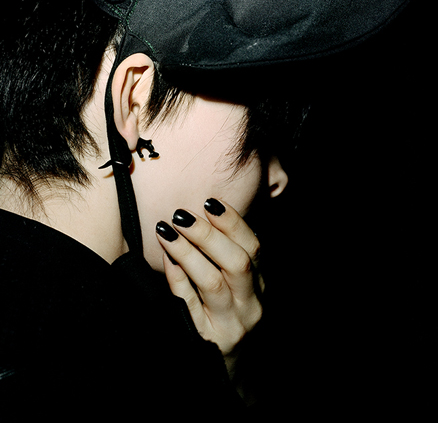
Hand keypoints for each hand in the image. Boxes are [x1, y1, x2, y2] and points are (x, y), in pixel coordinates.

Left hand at [156, 199, 263, 364]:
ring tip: (167, 230)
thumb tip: (204, 219)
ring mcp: (231, 324)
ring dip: (188, 252)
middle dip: (209, 234)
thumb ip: (228, 259)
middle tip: (182, 214)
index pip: (254, 248)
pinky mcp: (207, 339)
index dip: (233, 223)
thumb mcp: (241, 291)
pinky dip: (177, 278)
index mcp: (260, 286)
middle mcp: (250, 305)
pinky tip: (166, 258)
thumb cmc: (232, 320)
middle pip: (237, 263)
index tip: (211, 202)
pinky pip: (189, 305)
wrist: (230, 373)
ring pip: (213, 282)